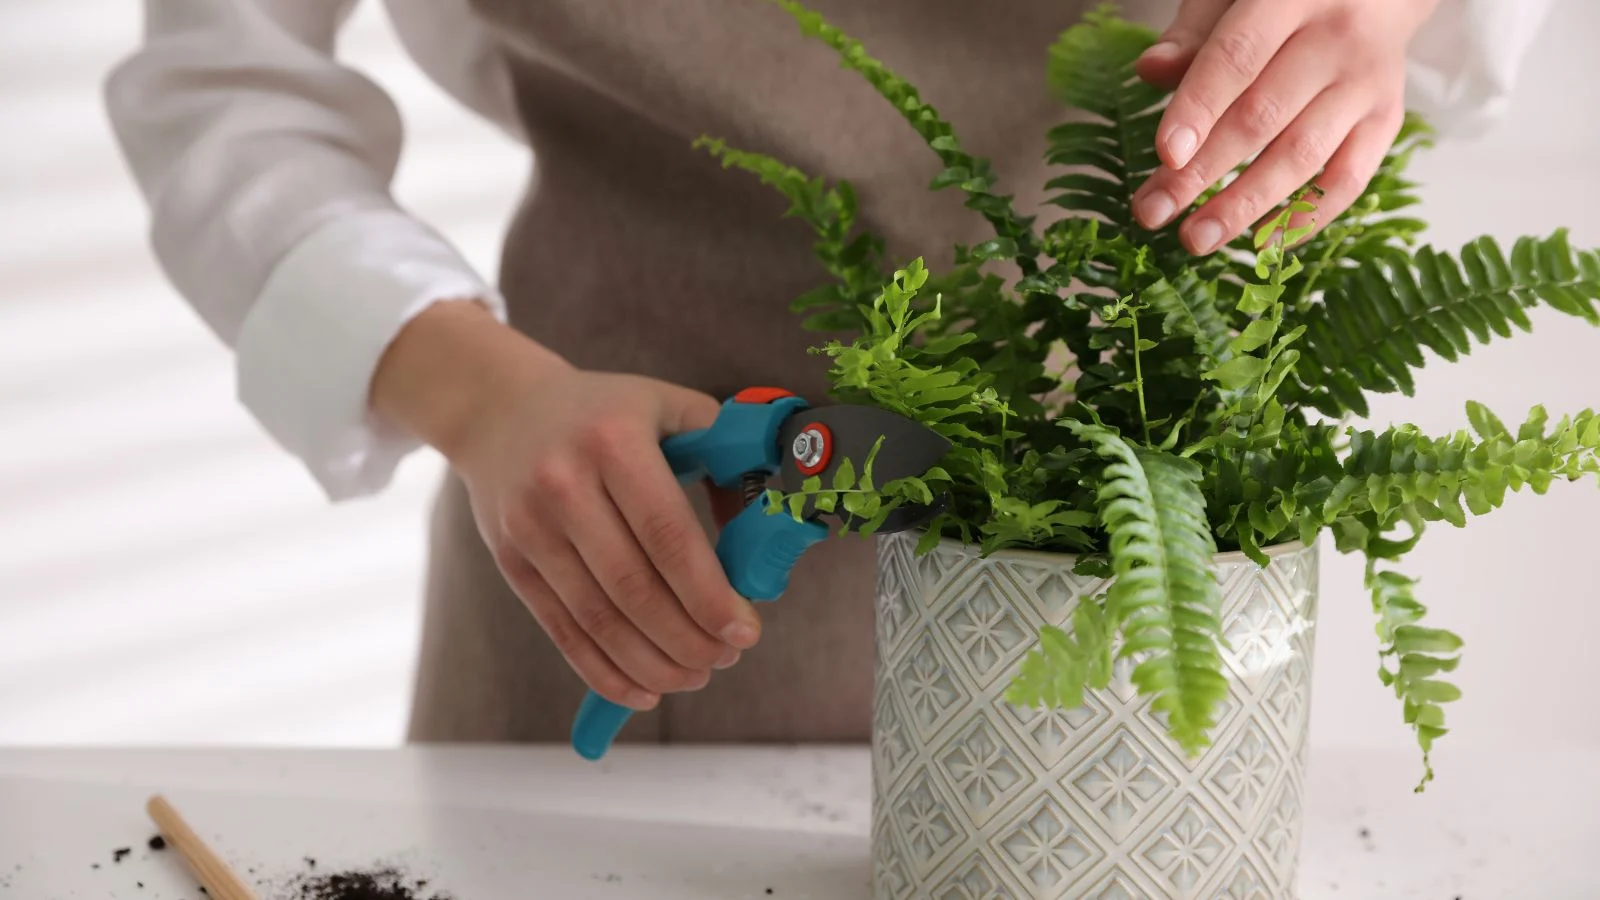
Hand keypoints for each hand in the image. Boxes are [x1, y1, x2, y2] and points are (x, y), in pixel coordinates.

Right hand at [372, 302, 759, 711]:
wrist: (499, 408)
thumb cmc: (603, 412)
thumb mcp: (668, 408)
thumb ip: (726, 459)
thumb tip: (763, 534)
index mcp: (614, 440)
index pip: (668, 534)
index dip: (709, 593)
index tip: (744, 630)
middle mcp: (564, 483)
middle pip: (634, 587)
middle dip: (688, 638)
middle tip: (725, 657)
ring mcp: (530, 526)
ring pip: (599, 619)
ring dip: (654, 663)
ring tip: (695, 676)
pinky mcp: (510, 560)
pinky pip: (562, 630)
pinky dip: (605, 672)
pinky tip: (644, 690)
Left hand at [1131, 0, 1440, 252]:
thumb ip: (1194, 31)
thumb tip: (1151, 71)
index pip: (1238, 58)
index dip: (1198, 109)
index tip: (1164, 157)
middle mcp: (1338, 40)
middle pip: (1263, 117)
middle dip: (1202, 172)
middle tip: (1152, 212)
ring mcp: (1368, 84)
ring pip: (1302, 156)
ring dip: (1245, 206)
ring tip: (1195, 239)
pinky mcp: (1386, 120)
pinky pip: (1348, 181)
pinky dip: (1304, 217)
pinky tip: (1260, 243)